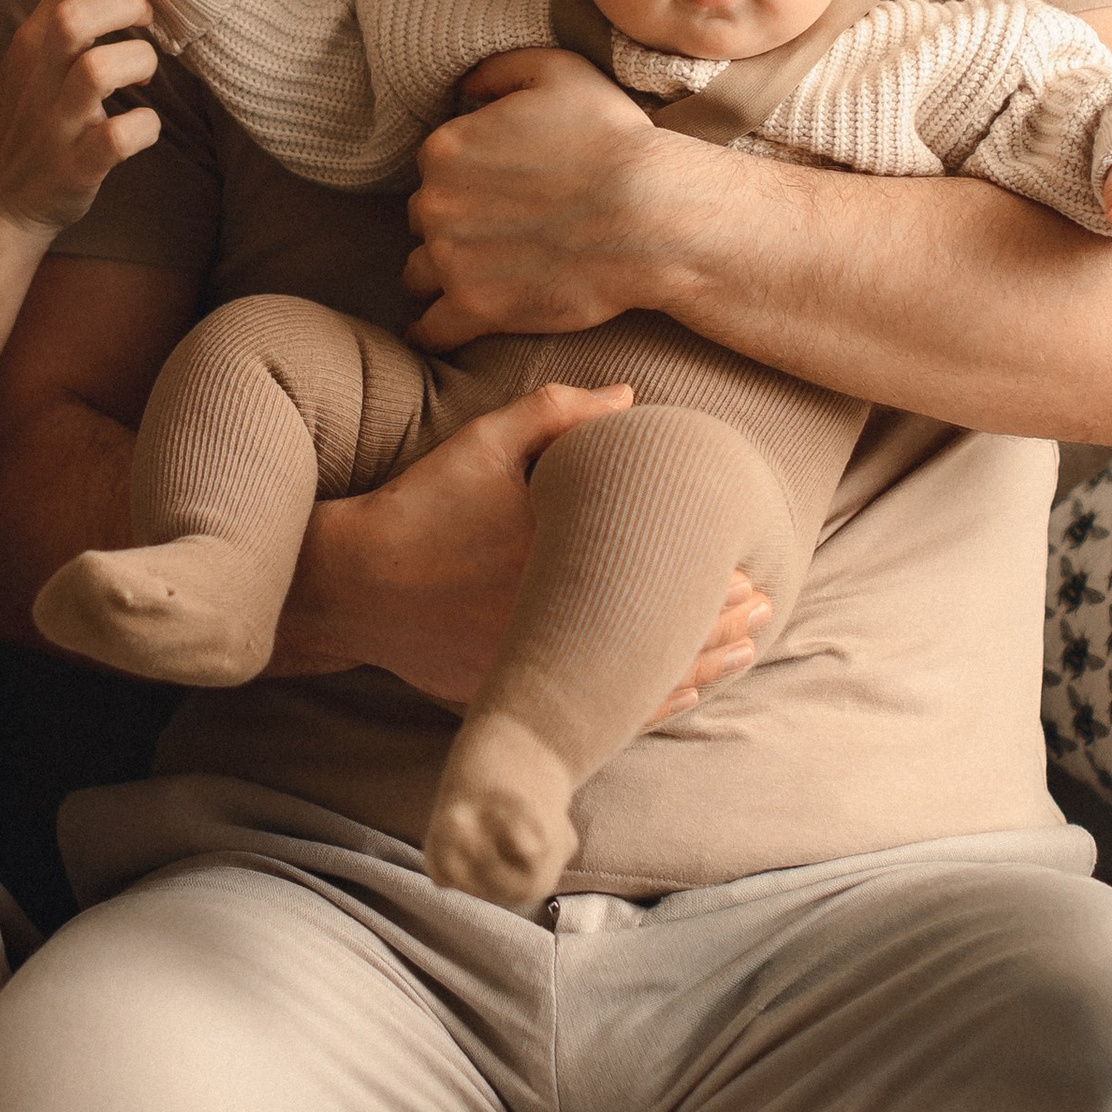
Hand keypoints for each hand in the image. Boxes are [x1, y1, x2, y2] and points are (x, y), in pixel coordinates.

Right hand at [0, 0, 160, 238]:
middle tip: (143, 25)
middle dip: (128, 7)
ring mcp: (55, 117)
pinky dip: (144, 129)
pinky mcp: (74, 164)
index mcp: (38, 37)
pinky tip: (139, 130)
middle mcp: (41, 70)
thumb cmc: (33, 121)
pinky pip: (121, 136)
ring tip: (140, 82)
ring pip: (102, 69)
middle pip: (82, 13)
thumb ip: (75, 13)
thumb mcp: (41, 58)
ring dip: (140, 68)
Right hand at [279, 378, 768, 720]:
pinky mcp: (512, 695)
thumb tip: (631, 398)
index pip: (654, 574)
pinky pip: (598, 713)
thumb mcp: (484, 443)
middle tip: (760, 604)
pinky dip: (647, 704)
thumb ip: (557, 411)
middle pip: (656, 629)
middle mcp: (551, 622)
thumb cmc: (421, 507)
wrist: (352, 586)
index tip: (744, 564)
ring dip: (696, 665)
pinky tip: (681, 696)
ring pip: (635, 679)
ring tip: (740, 651)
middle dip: (715, 619)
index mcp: (557, 558)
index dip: (708, 574)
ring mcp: (532, 668)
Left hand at [403, 49, 695, 349]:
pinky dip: (433, 331)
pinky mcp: (475, 310)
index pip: (435, 167)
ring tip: (475, 277)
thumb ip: (499, 71)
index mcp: (446, 147)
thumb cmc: (614, 140)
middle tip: (498, 231)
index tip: (499, 188)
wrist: (651, 214)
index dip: (467, 177)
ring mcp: (451, 260)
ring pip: (420, 272)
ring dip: (441, 274)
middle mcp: (435, 203)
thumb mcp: (560, 72)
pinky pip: (430, 330)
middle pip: (426, 219)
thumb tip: (464, 88)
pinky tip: (441, 330)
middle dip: (453, 223)